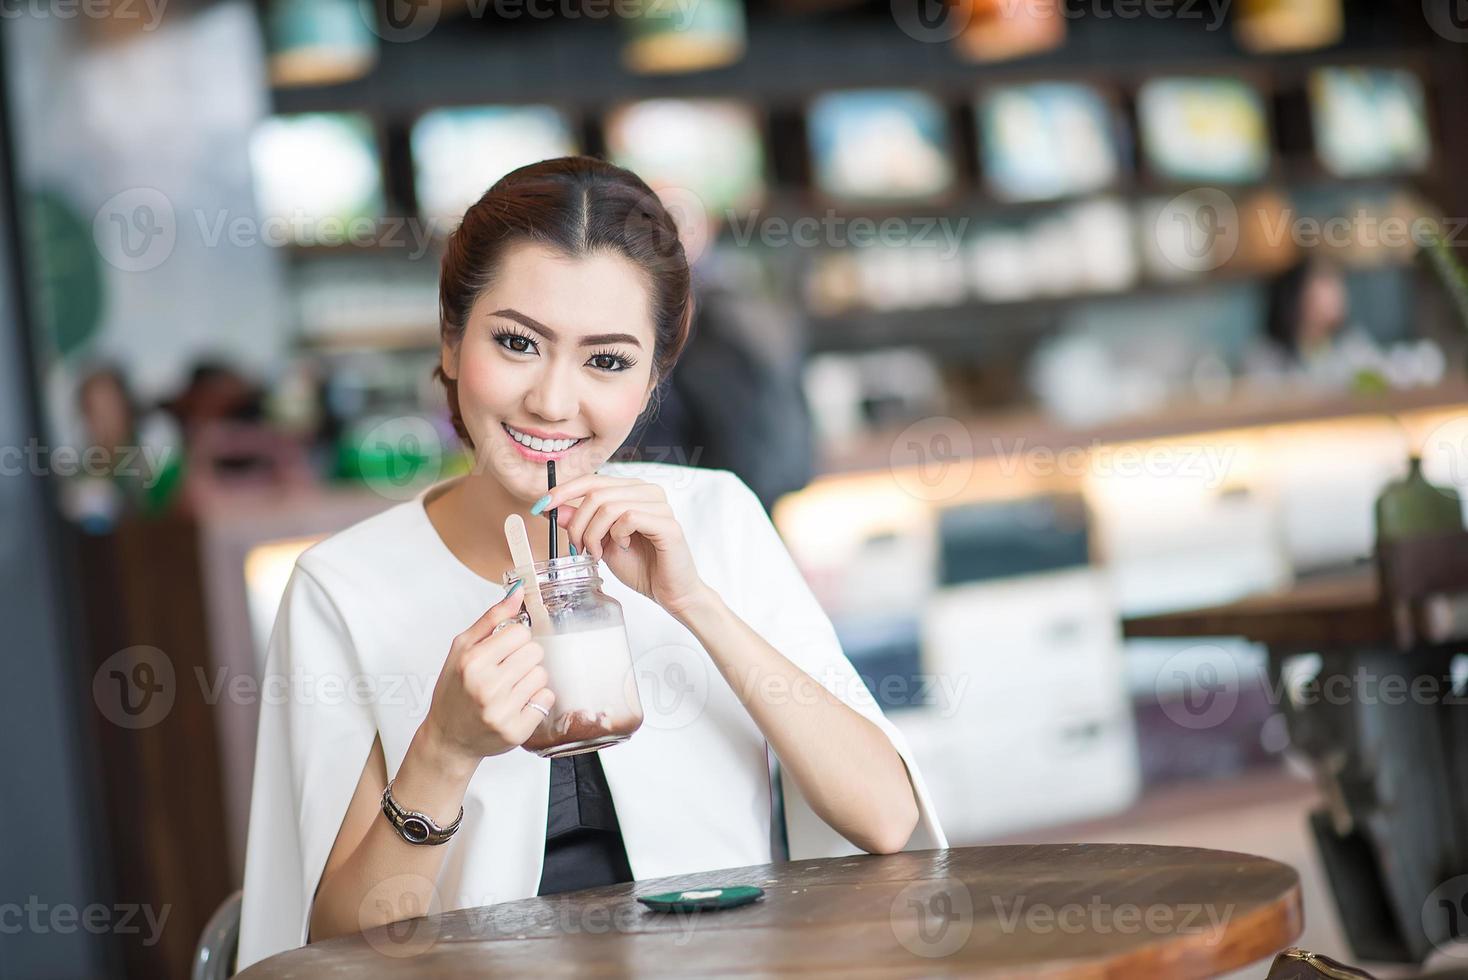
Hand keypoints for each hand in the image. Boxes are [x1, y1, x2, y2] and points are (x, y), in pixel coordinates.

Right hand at [423, 587, 554, 761]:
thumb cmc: (454, 690)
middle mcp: (487, 687)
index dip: (515, 638)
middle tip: (506, 670)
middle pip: (535, 653)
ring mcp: (502, 711)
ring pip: (543, 676)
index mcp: (472, 662)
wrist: (448, 738)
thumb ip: (492, 618)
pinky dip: (536, 700)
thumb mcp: (462, 648)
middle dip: (524, 658)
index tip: (504, 649)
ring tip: (510, 688)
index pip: (520, 632)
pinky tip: (516, 704)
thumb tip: (518, 591)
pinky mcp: (516, 731)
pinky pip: (546, 700)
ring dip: (530, 679)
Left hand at [538, 472, 710, 618]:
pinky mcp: (667, 523)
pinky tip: (622, 547)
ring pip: (609, 506)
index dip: (563, 491)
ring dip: (594, 534)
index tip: (540, 506)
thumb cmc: (641, 566)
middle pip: (596, 493)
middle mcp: (648, 491)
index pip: (592, 479)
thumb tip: (551, 506)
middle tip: (577, 548)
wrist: (670, 592)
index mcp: (633, 490)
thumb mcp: (601, 542)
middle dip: (578, 523)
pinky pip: (629, 518)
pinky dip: (616, 535)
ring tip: (597, 554)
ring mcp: (660, 505)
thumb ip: (581, 522)